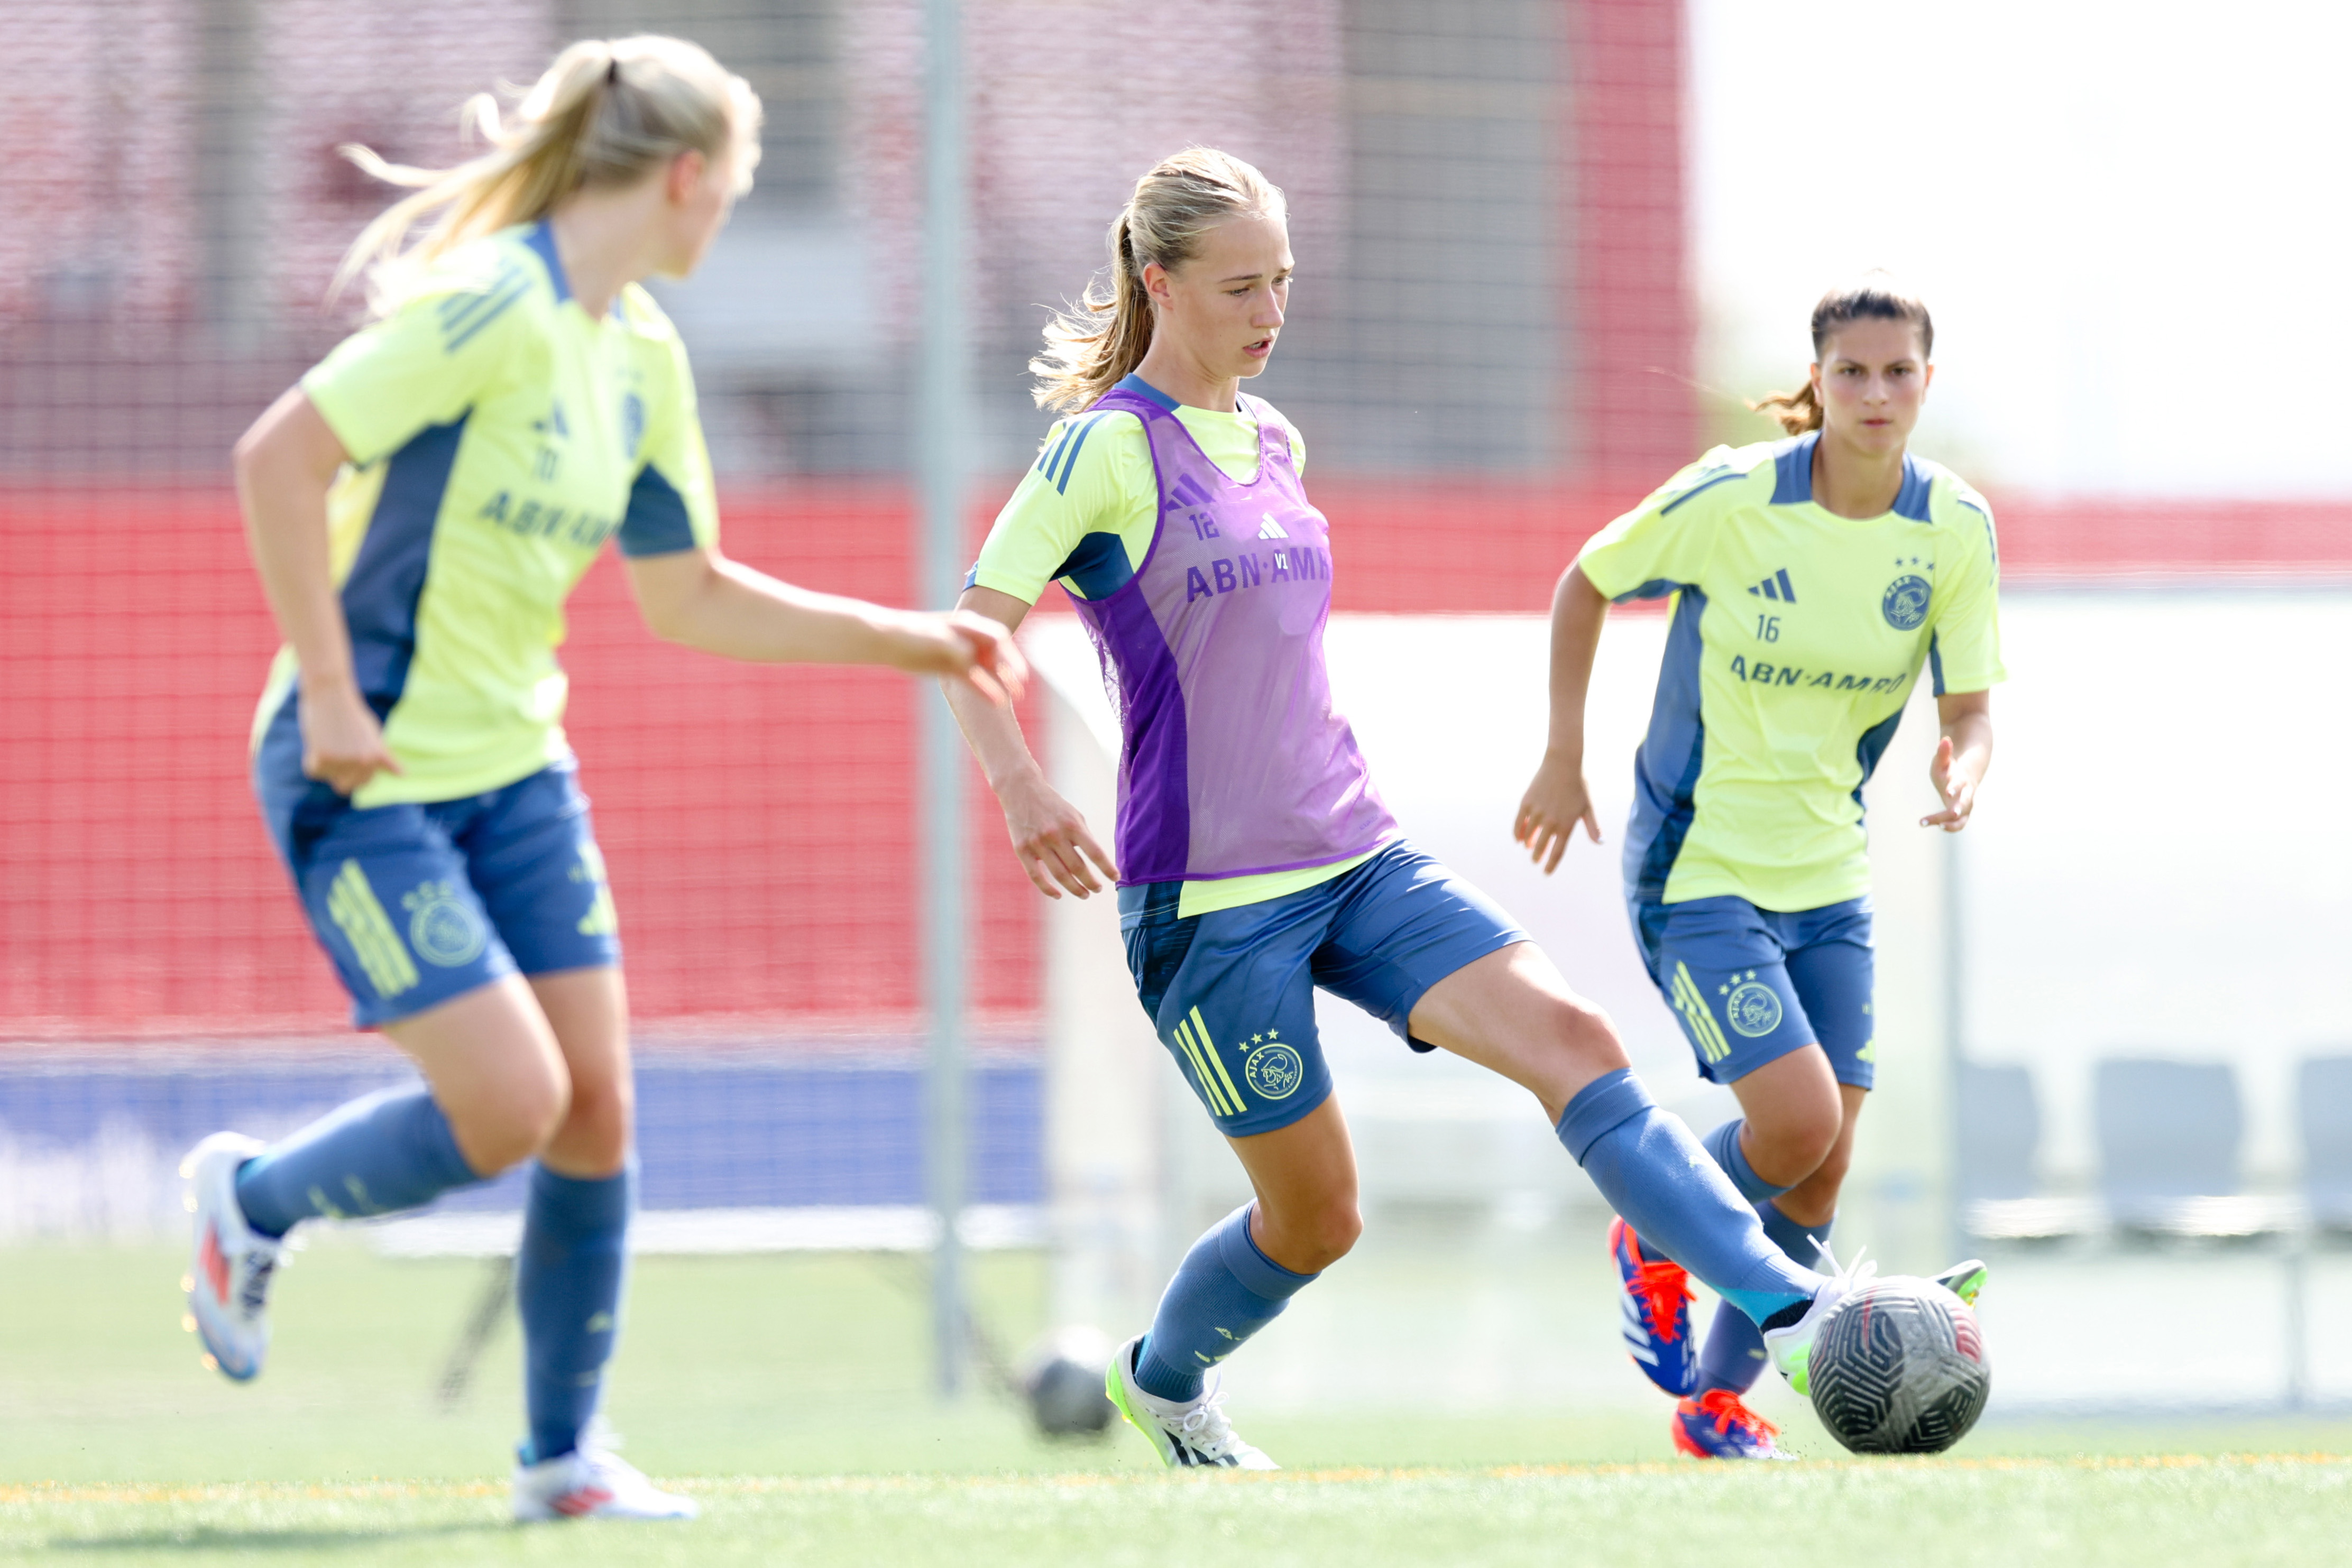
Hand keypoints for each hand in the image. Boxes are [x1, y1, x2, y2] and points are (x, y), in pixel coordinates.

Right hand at [298, 682, 400, 796]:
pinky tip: (318, 739)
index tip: (347, 758)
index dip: (352, 774)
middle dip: (338, 774)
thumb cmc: (351, 714)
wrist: (331, 693)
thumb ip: (383, 757)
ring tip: (329, 738)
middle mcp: (364, 762)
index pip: (363, 783)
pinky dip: (311, 757)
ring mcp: (345, 761)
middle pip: (345, 788)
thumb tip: (403, 775)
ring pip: (326, 776)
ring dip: (324, 761)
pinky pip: (313, 770)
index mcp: (377, 758)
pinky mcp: (324, 758)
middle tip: (335, 750)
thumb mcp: (373, 735)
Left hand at [895, 610, 1027, 705]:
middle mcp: (970, 639)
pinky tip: (995, 702)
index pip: (999, 639)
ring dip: (1000, 684)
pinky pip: (974, 682)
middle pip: (997, 656)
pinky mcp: (953, 669)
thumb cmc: (913, 633)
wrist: (889, 640)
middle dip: (1010, 673)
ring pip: (988, 671)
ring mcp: (963, 655)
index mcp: (970, 625)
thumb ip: (957, 648)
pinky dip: (985, 691)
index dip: (1011, 656)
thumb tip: (971, 662)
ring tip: (1012, 701)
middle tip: (1019, 692)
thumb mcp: (937, 638)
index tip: (1019, 674)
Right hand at [999, 771, 1117, 898]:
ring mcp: (1037, 843)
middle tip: (1098, 890)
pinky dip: (1048, 889)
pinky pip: (1036, 876)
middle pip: (1077, 867)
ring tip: (1085, 894)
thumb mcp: (1073, 815)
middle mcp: (1055, 834)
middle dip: (1091, 882)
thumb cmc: (1053, 805)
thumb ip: (1084, 836)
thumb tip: (1096, 862)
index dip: (1107, 868)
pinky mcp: (1022, 849)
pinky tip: (1058, 895)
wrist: (1021, 790)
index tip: (1116, 878)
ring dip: (1075, 888)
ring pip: (1059, 875)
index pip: (1095, 852)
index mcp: (1072, 825)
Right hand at [1514, 750, 1601, 873]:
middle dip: (1538, 856)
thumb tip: (1601, 843)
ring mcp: (1537, 812)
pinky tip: (1519, 838)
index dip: (1551, 864)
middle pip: (1541, 846)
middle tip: (1535, 861)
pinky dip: (1517, 832)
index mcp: (1566, 824)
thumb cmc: (1579, 785)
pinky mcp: (1526, 803)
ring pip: (1529, 835)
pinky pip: (1519, 822)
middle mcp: (1550, 821)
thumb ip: (1592, 827)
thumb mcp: (1588, 806)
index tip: (1546, 872)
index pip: (1557, 851)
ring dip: (1528, 844)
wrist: (1563, 763)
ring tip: (1528, 848)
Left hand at [1921, 735, 1977, 831]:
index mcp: (1961, 780)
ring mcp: (1966, 806)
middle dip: (1959, 809)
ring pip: (1962, 819)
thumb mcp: (1944, 760)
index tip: (1948, 792)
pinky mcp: (1961, 815)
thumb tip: (1945, 740)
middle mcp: (1966, 795)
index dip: (1954, 788)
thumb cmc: (1950, 769)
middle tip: (1953, 813)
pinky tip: (1924, 823)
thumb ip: (1944, 752)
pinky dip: (1946, 826)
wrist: (1964, 777)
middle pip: (1965, 804)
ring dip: (1950, 825)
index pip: (1959, 784)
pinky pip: (1956, 824)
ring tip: (1929, 823)